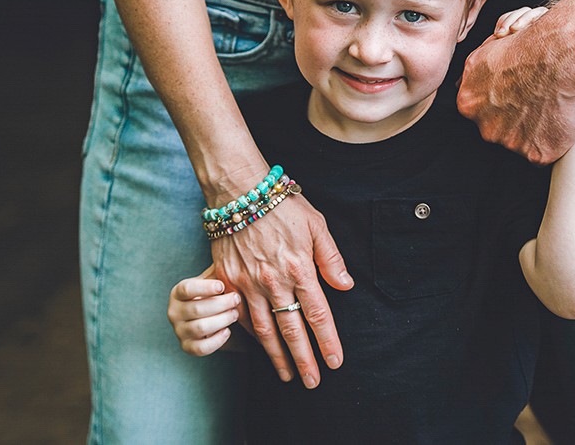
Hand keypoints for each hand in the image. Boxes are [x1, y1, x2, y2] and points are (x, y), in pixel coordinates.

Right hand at [168, 266, 244, 355]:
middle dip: (221, 304)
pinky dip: (216, 340)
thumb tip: (237, 257)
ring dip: (222, 320)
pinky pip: (201, 348)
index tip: (222, 286)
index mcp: (178, 293)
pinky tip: (227, 331)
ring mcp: (179, 331)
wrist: (209, 316)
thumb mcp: (213, 279)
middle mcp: (174, 312)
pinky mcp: (187, 347)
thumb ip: (220, 271)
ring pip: (200, 328)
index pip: (186, 289)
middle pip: (196, 309)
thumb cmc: (213, 293)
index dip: (205, 288)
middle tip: (236, 299)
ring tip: (235, 313)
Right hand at [209, 192, 352, 388]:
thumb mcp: (316, 225)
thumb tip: (346, 285)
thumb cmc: (281, 206)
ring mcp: (248, 284)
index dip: (327, 341)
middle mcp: (274, 281)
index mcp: (299, 268)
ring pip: (265, 330)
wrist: (239, 192)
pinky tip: (260, 347)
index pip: (318, 314)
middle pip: (292, 330)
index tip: (335, 361)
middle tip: (313, 382)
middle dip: (305, 360)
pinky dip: (251, 335)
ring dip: (277, 356)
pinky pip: (240, 315)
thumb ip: (331, 258)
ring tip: (287, 375)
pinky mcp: (228, 281)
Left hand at [458, 9, 574, 163]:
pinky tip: (558, 116)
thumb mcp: (485, 52)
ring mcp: (510, 143)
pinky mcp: (536, 153)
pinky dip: (553, 139)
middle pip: (499, 130)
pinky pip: (543, 151)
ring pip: (522, 141)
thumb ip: (472, 75)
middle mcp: (485, 127)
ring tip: (549, 104)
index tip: (516, 93)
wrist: (560, 53)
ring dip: (534, 128)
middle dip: (515, 118)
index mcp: (468, 104)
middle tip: (535, 98)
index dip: (502, 103)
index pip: (481, 113)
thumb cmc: (528, 46)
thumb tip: (461, 84)